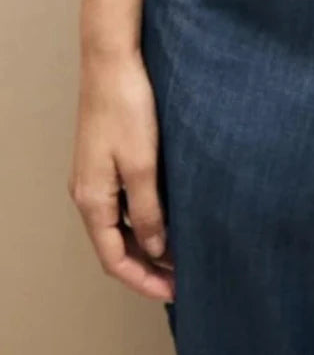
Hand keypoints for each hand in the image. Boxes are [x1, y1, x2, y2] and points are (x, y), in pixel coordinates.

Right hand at [68, 47, 173, 302]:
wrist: (113, 62)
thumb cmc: (126, 108)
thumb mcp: (142, 165)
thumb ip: (148, 211)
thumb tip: (155, 248)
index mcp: (91, 200)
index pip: (114, 259)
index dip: (144, 281)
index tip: (175, 292)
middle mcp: (88, 193)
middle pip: (116, 246)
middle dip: (148, 266)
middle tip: (184, 278)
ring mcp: (96, 176)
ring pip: (120, 225)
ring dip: (148, 242)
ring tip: (182, 252)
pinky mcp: (107, 160)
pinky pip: (123, 203)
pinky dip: (145, 217)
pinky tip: (170, 215)